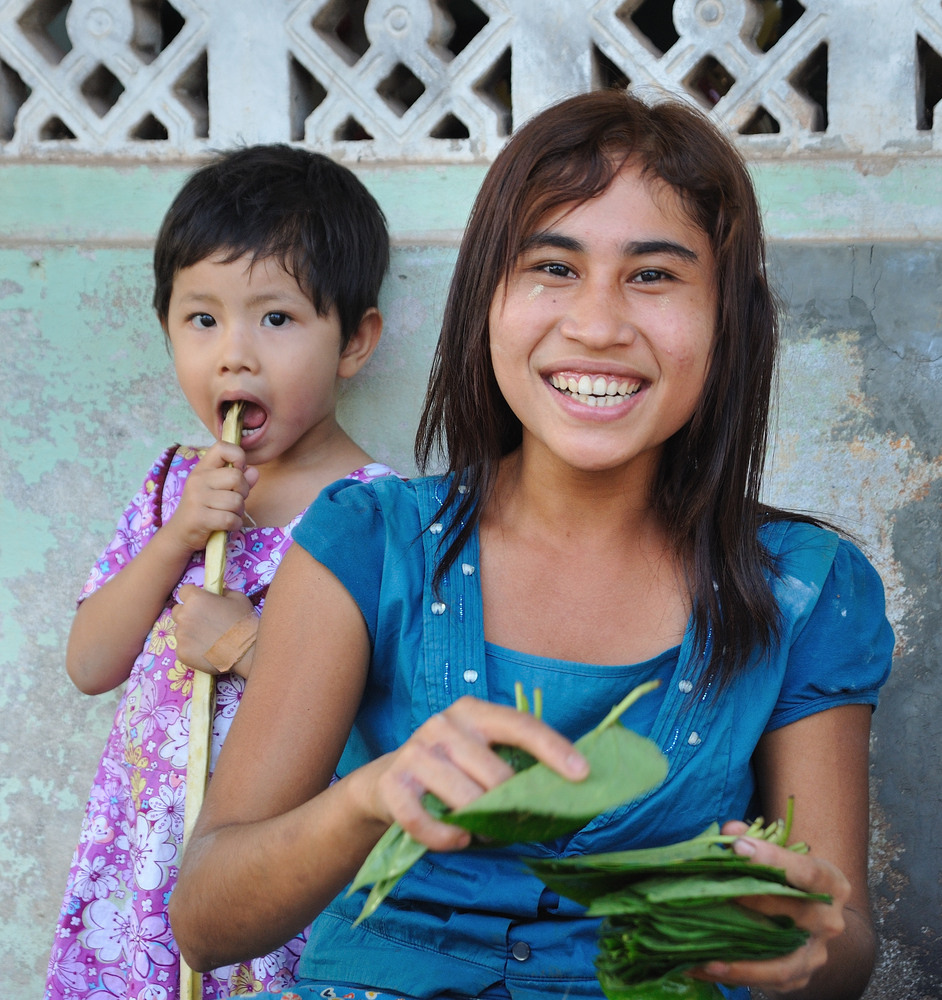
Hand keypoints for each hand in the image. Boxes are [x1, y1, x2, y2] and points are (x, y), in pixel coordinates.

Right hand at [162, 441, 258, 554]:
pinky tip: (227, 525)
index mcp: (203, 468)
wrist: (180, 533)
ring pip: (236, 501)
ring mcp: (197, 498)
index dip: (238, 456)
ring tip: (228, 513)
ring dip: (238, 511)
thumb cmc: (205, 508)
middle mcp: (198, 479)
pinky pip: (231, 519)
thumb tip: (254, 471)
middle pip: (237, 477)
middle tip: (234, 500)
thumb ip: (240, 479)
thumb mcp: (220, 490)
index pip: (222, 447)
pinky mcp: (200, 518)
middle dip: (243, 492)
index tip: (238, 470)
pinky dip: (235, 524)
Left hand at [172, 586, 256, 676]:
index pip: (183, 591)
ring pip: (181, 631)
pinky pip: (183, 647)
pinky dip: (192, 649)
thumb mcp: (237, 598)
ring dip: (190, 633)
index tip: (200, 603)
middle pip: (177, 611)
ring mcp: (181, 635)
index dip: (192, 596)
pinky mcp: (181, 653)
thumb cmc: (243, 622)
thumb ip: (221, 593)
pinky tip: (207, 651)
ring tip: (209, 640)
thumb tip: (215, 595)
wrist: (246, 651)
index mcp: (195, 598)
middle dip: (188, 614)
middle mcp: (184, 615)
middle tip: (204, 622)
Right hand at [367, 695, 588, 852]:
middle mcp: (443, 724)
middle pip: (495, 774)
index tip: (582, 774)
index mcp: (473, 711)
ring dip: (480, 826)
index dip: (553, 749)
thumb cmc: (450, 769)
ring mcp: (415, 751)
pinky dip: (447, 838)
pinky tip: (457, 838)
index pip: (520, 725)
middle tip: (511, 824)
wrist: (385, 782)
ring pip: (465, 801)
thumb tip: (571, 785)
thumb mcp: (481, 753)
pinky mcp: (393, 784)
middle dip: (510, 807)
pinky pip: (427, 823)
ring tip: (481, 832)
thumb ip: (515, 761)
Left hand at [689, 820, 850, 995]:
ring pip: (782, 959)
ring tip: (705, 955)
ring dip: (742, 958)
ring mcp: (815, 953)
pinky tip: (702, 966)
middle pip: (791, 913)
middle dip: (749, 901)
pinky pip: (767, 980)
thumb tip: (729, 832)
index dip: (773, 859)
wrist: (815, 917)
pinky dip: (735, 975)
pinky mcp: (799, 976)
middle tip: (709, 892)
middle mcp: (828, 921)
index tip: (738, 847)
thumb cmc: (789, 876)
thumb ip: (753, 838)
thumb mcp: (780, 852)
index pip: (808, 873)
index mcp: (831, 883)